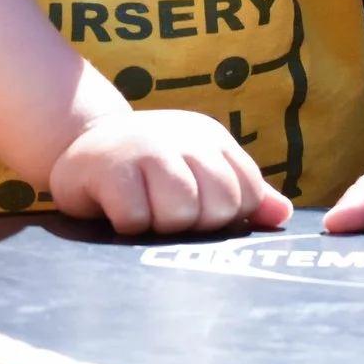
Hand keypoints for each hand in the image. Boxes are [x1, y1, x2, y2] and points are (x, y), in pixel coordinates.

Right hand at [48, 110, 293, 234]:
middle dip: (196, 223)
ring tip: (144, 210)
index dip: (228, 215)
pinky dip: (128, 226)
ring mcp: (145, 149)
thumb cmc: (148, 167)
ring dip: (160, 226)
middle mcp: (182, 137)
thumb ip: (242, 193)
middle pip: (220, 206)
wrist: (80, 146)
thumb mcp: (197, 169)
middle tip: (166, 212)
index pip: (248, 190)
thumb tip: (282, 214)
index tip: (198, 210)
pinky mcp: (109, 170)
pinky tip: (117, 210)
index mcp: (210, 137)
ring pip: (180, 214)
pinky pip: (137, 220)